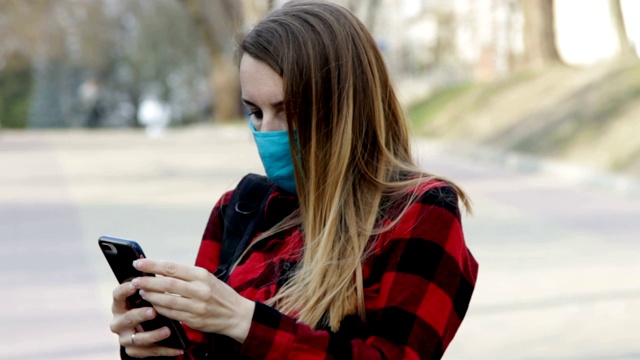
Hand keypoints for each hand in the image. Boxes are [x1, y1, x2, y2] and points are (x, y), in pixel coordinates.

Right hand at [110, 281, 184, 357]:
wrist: (142, 332)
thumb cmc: (144, 308)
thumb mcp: (142, 299)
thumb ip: (148, 289)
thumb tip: (157, 270)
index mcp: (120, 306)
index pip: (117, 296)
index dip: (124, 290)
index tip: (135, 285)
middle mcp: (119, 323)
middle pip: (127, 318)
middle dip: (140, 315)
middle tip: (153, 311)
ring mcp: (126, 338)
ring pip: (138, 339)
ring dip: (153, 335)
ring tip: (167, 330)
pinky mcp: (134, 351)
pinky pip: (151, 351)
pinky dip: (166, 350)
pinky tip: (178, 348)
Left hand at [131, 259, 255, 342]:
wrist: (237, 314)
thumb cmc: (219, 293)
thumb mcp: (207, 277)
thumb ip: (186, 274)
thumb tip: (161, 269)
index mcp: (201, 275)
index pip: (172, 268)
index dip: (152, 265)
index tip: (138, 263)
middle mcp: (200, 290)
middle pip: (167, 285)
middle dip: (147, 282)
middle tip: (135, 280)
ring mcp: (197, 306)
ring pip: (167, 301)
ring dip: (151, 296)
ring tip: (142, 292)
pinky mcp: (194, 320)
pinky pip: (172, 314)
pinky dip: (160, 309)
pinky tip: (152, 305)